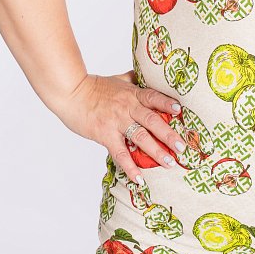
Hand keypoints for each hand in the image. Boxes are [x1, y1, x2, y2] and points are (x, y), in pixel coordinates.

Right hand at [57, 69, 187, 184]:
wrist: (71, 93)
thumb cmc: (94, 87)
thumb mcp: (118, 79)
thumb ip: (134, 78)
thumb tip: (148, 73)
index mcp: (132, 93)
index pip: (153, 97)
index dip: (167, 103)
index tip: (180, 111)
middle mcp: (127, 107)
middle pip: (152, 120)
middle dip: (169, 134)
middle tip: (183, 147)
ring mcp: (116, 122)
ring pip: (140, 137)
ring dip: (156, 152)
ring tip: (169, 163)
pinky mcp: (105, 135)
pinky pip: (120, 153)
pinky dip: (130, 167)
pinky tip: (140, 179)